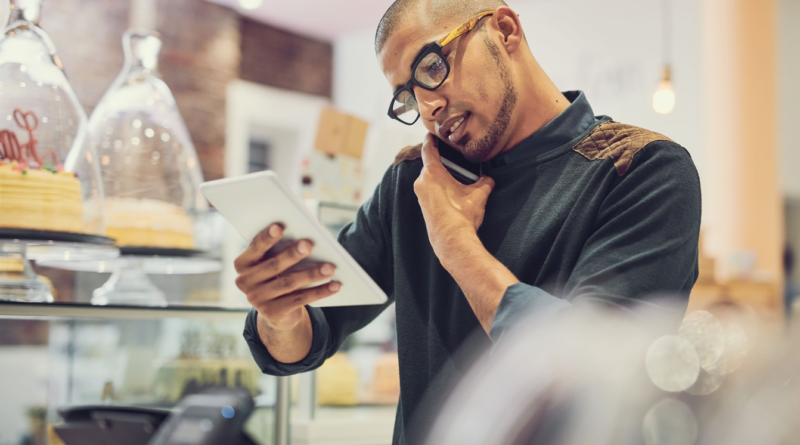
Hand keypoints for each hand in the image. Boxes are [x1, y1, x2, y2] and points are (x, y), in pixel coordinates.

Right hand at [234, 224, 340, 331]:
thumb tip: (306, 240)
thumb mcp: (272, 261)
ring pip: (288, 283)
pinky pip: (299, 300)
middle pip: (273, 265)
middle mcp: (244, 282)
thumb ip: (278, 249)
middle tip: (309, 244)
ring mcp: (256, 299)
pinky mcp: (272, 313)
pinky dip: (319, 292)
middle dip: (292, 254)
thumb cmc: (277, 273)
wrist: (275, 310)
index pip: (254, 248)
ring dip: (312, 274)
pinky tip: (334, 285)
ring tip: (330, 267)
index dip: (266, 237)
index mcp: (242, 263)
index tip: (279, 226)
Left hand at [414, 133, 494, 255]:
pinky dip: (438, 187)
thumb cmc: (462, 215)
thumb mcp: (478, 195)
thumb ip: (485, 182)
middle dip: (441, 160)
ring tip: (456, 176)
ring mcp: (420, 194)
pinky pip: (429, 190)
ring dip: (441, 176)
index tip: (432, 132)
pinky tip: (452, 192)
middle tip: (453, 156)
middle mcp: (422, 181)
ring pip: (430, 178)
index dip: (431, 139)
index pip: (428, 149)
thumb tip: (489, 179)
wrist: (452, 241)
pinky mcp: (423, 206)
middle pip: (430, 164)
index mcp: (432, 173)